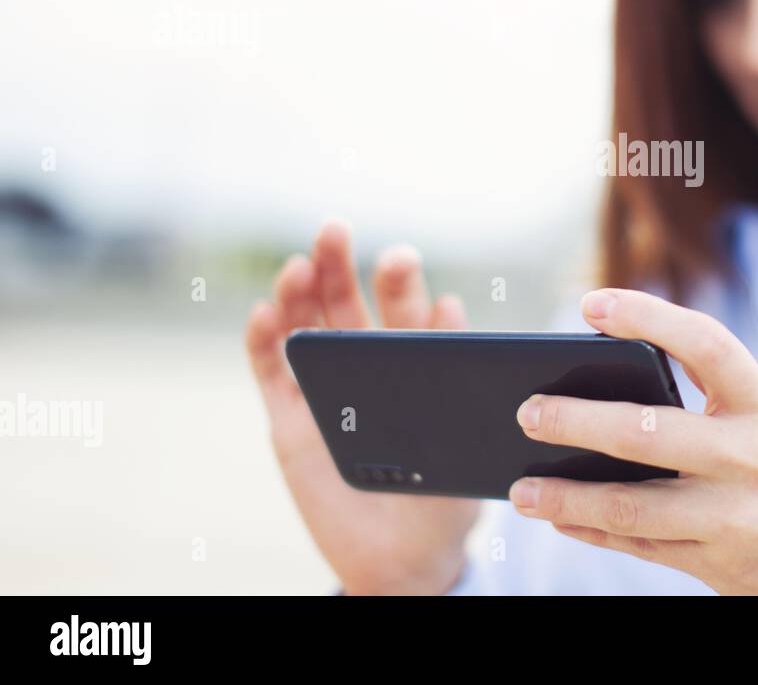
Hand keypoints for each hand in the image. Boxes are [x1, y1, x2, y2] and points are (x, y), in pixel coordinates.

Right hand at [245, 221, 479, 594]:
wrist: (407, 559)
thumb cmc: (446, 494)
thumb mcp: (462, 434)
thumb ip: (455, 375)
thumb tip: (452, 306)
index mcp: (413, 364)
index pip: (403, 312)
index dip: (399, 285)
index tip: (399, 260)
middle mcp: (364, 368)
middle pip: (346, 305)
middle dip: (340, 266)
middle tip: (336, 231)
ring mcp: (324, 391)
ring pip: (305, 328)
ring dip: (298, 293)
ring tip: (300, 265)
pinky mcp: (290, 422)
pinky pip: (271, 374)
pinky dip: (263, 340)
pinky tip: (264, 313)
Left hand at [507, 288, 757, 594]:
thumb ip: (714, 409)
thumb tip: (613, 398)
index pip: (707, 344)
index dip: (648, 315)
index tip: (591, 302)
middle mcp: (755, 461)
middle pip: (649, 433)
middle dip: (578, 420)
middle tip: (527, 409)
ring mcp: (738, 521)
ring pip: (634, 507)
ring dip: (568, 496)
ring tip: (521, 487)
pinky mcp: (724, 570)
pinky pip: (644, 550)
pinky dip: (596, 532)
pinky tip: (564, 517)